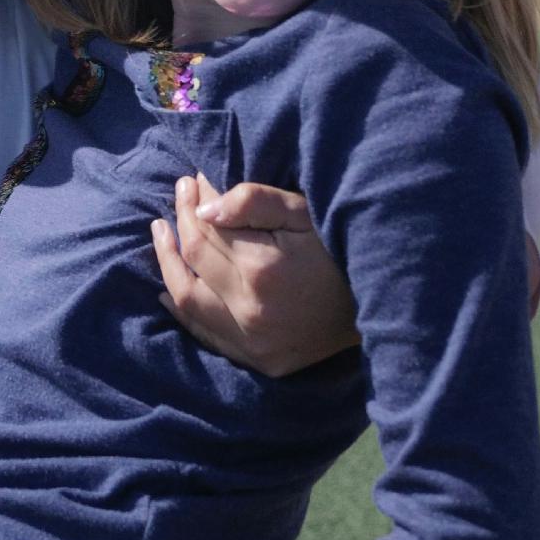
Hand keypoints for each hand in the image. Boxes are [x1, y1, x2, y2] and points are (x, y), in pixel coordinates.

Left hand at [152, 174, 357, 377]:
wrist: (379, 306)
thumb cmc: (341, 250)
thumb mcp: (306, 213)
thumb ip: (254, 202)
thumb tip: (204, 208)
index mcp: (262, 268)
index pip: (206, 229)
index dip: (194, 201)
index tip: (192, 180)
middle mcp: (250, 308)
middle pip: (193, 261)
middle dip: (179, 223)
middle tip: (179, 195)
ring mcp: (251, 340)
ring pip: (188, 299)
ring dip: (168, 264)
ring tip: (160, 233)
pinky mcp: (256, 360)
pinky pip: (205, 334)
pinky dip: (181, 310)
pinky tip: (167, 290)